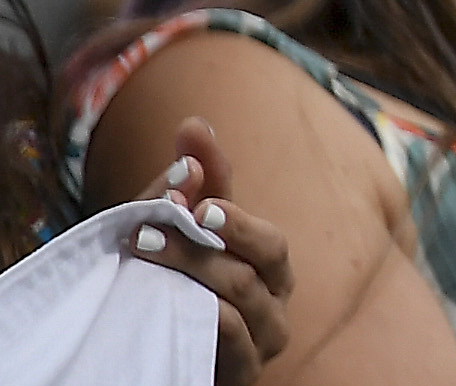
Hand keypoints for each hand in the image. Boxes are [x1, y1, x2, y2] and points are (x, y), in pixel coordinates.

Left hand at [131, 118, 291, 383]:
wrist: (155, 369)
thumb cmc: (170, 301)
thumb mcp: (172, 243)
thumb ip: (183, 193)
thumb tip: (193, 128)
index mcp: (268, 262)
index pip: (258, 214)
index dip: (228, 188)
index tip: (188, 169)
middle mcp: (277, 294)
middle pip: (267, 249)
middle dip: (216, 227)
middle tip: (159, 215)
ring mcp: (266, 335)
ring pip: (242, 288)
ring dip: (192, 264)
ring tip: (144, 247)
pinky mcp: (246, 371)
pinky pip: (234, 336)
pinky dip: (207, 311)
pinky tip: (172, 298)